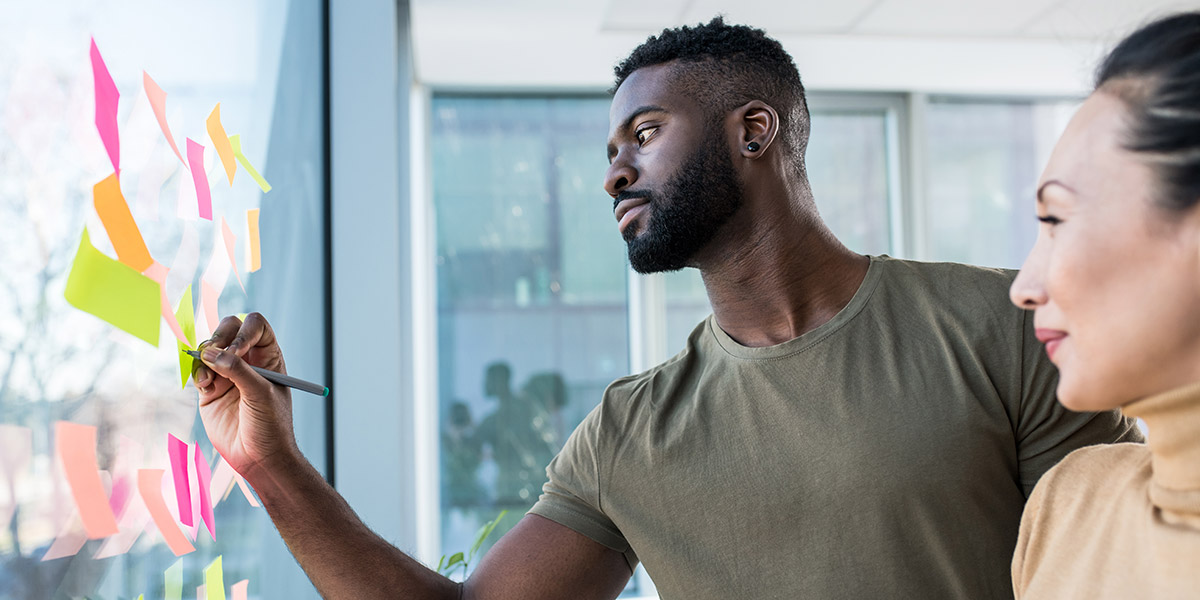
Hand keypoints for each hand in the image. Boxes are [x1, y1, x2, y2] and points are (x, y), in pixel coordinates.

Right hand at [193, 312, 299, 481]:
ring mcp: (228, 374)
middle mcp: (248, 361)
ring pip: (210, 348)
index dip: (245, 331)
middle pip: (230, 329)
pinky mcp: (210, 389)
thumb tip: (210, 352)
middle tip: (216, 356)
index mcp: (269, 357)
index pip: (256, 326)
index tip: (237, 351)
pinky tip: (206, 386)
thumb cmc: (270, 426)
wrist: (258, 458)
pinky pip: (198, 369)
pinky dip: (198, 372)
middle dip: (220, 337)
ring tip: (210, 379)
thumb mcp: (260, 394)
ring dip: (206, 356)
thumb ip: (237, 370)